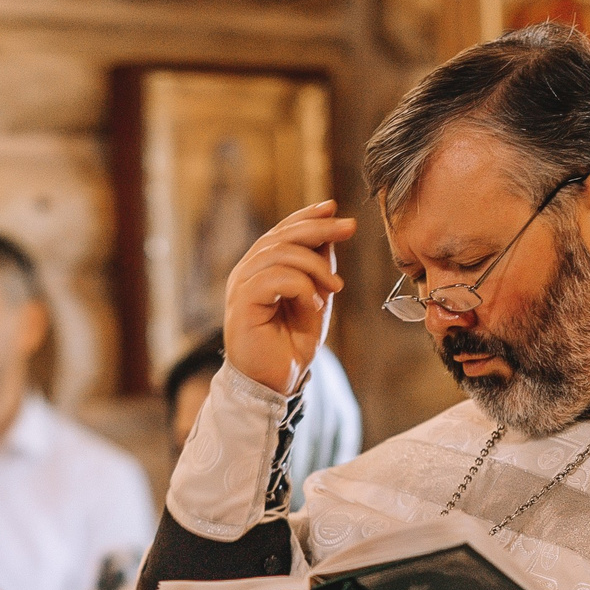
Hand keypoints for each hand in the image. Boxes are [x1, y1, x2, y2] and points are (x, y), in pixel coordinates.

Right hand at [225, 199, 356, 393]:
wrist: (275, 382)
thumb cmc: (290, 344)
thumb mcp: (315, 299)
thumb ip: (319, 269)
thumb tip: (330, 234)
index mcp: (261, 268)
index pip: (282, 231)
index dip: (307, 216)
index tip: (334, 208)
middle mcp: (246, 272)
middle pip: (281, 236)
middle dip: (318, 228)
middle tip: (349, 228)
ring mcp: (241, 287)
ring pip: (278, 253)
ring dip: (315, 266)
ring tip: (334, 288)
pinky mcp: (241, 305)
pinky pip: (273, 279)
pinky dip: (301, 286)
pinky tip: (314, 304)